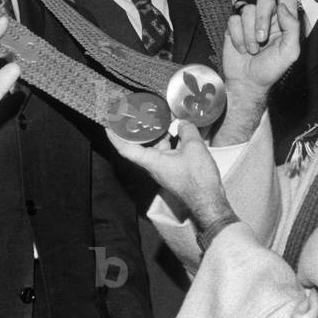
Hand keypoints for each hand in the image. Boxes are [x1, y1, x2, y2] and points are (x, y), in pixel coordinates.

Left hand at [108, 121, 228, 225]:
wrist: (208, 201)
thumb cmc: (197, 178)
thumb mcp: (194, 148)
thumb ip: (187, 131)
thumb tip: (183, 123)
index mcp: (152, 161)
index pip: (126, 149)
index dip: (116, 138)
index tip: (109, 127)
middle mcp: (154, 165)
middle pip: (139, 146)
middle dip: (136, 131)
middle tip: (135, 116)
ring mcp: (163, 168)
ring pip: (154, 147)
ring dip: (156, 134)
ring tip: (158, 118)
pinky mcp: (173, 170)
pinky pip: (166, 152)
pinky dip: (169, 140)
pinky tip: (177, 130)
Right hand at [222, 0, 300, 96]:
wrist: (247, 82)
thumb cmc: (272, 69)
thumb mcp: (290, 52)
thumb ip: (293, 28)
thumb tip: (284, 5)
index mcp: (285, 20)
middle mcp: (268, 16)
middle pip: (264, 1)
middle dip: (262, 22)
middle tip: (260, 43)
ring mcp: (250, 21)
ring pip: (248, 11)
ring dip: (248, 35)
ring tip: (251, 50)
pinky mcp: (234, 26)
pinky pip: (234, 21)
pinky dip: (237, 37)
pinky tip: (240, 48)